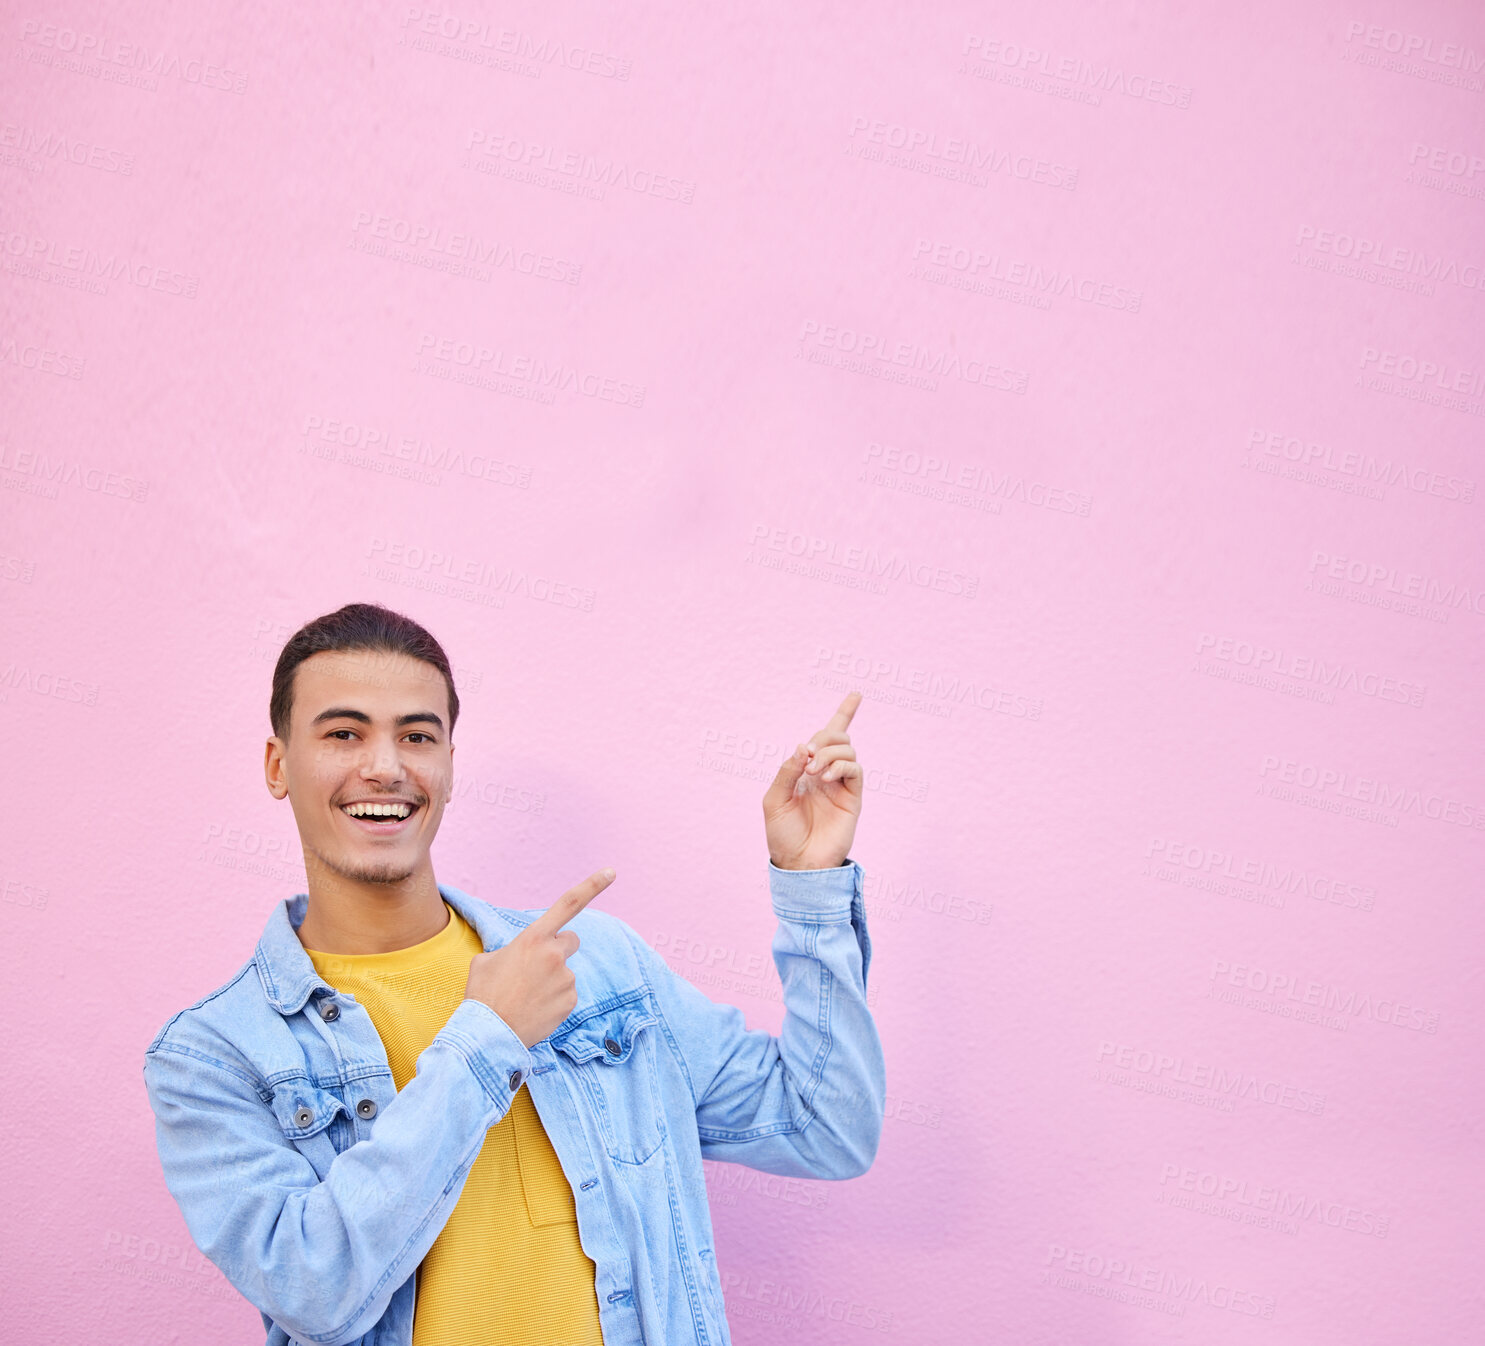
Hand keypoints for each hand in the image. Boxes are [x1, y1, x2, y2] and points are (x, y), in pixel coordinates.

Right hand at [463, 867, 615, 1047]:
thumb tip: (519, 957)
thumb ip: (511, 950)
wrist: (488, 1034)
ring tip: (525, 996)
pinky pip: (567, 994)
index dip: (592, 885)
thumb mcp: (487, 960)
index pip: (568, 904)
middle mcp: (554, 954)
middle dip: (558, 949)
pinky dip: (554, 1000)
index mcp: (533, 938)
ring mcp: (565, 979)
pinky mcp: (570, 1001)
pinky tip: (535, 1009)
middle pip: (571, 940)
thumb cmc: (483, 994)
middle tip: (536, 968)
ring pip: (565, 972)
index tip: (611, 872)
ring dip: (551, 980)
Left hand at [762, 691, 863, 870]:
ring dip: (828, 753)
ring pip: (847, 749)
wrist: (798, 863)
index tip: (856, 694)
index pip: (827, 737)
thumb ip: (787, 770)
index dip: (843, 714)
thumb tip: (803, 747)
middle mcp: (827, 773)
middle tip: (807, 757)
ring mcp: (841, 785)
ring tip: (814, 772)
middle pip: (837, 737)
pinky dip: (840, 765)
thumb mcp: (773, 799)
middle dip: (823, 737)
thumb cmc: (782, 834)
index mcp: (807, 770)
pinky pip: (855, 769)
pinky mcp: (853, 798)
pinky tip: (825, 776)